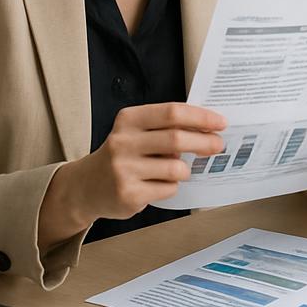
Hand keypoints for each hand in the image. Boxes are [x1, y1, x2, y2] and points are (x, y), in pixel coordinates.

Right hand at [41, 103, 225, 243]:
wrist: (85, 187)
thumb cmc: (122, 154)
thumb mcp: (137, 132)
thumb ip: (166, 127)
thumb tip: (209, 129)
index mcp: (128, 120)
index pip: (172, 112)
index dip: (200, 117)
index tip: (221, 122)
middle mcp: (123, 142)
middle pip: (176, 139)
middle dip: (204, 142)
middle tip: (219, 145)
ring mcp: (123, 170)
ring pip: (176, 168)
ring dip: (185, 170)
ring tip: (177, 170)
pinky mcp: (128, 194)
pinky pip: (168, 188)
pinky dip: (171, 186)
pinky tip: (157, 185)